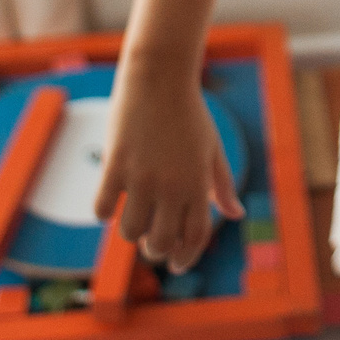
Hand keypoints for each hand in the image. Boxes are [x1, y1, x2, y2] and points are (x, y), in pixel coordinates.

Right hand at [95, 56, 243, 272]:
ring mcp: (141, 176)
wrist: (160, 75)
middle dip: (157, 252)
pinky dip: (105, 213)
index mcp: (198, 183)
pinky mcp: (115, 164)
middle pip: (161, 242)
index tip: (177, 264)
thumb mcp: (212, 148)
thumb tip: (236, 215)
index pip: (195, 237)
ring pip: (129, 232)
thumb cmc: (189, 112)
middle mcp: (171, 184)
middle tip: (153, 247)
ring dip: (131, 234)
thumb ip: (222, 185)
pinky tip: (111, 203)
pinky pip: (103, 208)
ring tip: (135, 222)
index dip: (186, 257)